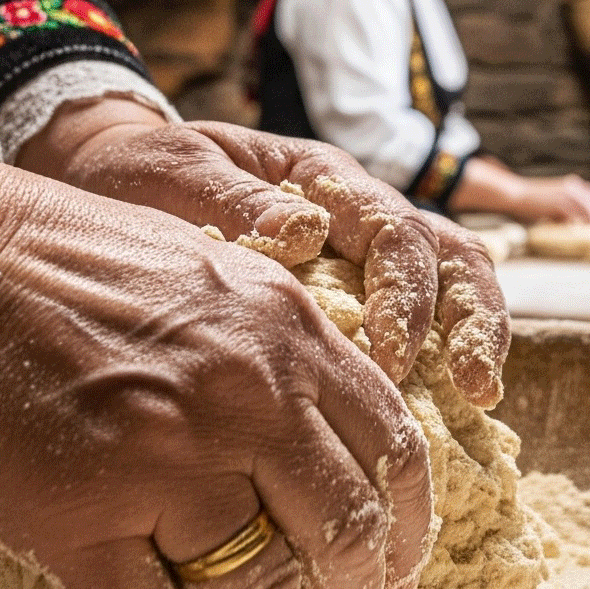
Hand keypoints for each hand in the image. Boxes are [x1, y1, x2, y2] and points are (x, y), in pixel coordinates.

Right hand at [0, 99, 432, 588]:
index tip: (402, 562)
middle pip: (347, 533)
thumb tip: (333, 431)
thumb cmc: (62, 261)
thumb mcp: (207, 271)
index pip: (395, 448)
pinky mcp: (79, 523)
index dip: (410, 522)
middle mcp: (245, 400)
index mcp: (286, 333)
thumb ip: (279, 343)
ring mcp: (163, 466)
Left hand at [26, 102, 509, 406]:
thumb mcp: (172, 174)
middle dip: (469, 318)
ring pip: (452, 280)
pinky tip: (438, 415)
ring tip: (480, 398)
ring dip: (476, 335)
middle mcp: (355, 214)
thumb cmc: (140, 178)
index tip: (392, 356)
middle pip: (449, 253)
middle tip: (472, 384)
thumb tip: (305, 228)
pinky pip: (415, 320)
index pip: (394, 230)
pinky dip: (439, 360)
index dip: (408, 296)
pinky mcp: (349, 296)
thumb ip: (231, 198)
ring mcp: (359, 255)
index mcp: (320, 179)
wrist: (109, 180)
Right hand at [516, 173, 589, 224]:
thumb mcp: (555, 200)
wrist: (518, 194)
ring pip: (589, 209)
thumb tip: (576, 221)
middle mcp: (572, 187)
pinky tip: (580, 229)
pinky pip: (576, 215)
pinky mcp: (559, 203)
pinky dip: (580, 222)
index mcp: (573, 184)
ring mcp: (566, 195)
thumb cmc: (534, 200)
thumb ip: (567, 207)